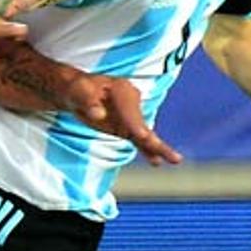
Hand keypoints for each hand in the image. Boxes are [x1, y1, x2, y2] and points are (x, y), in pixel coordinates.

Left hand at [62, 74, 180, 165]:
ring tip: (175, 160)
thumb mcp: (77, 91)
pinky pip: (139, 141)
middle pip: (141, 123)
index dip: (135, 122)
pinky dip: (148, 151)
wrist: (75, 93)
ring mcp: (131, 117)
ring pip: (146, 135)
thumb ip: (88, 101)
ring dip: (158, 148)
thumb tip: (99, 114)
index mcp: (121, 89)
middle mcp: (132, 102)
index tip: (141, 135)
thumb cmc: (75, 88)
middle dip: (150, 137)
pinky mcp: (127, 129)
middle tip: (157, 147)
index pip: (130, 108)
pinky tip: (157, 161)